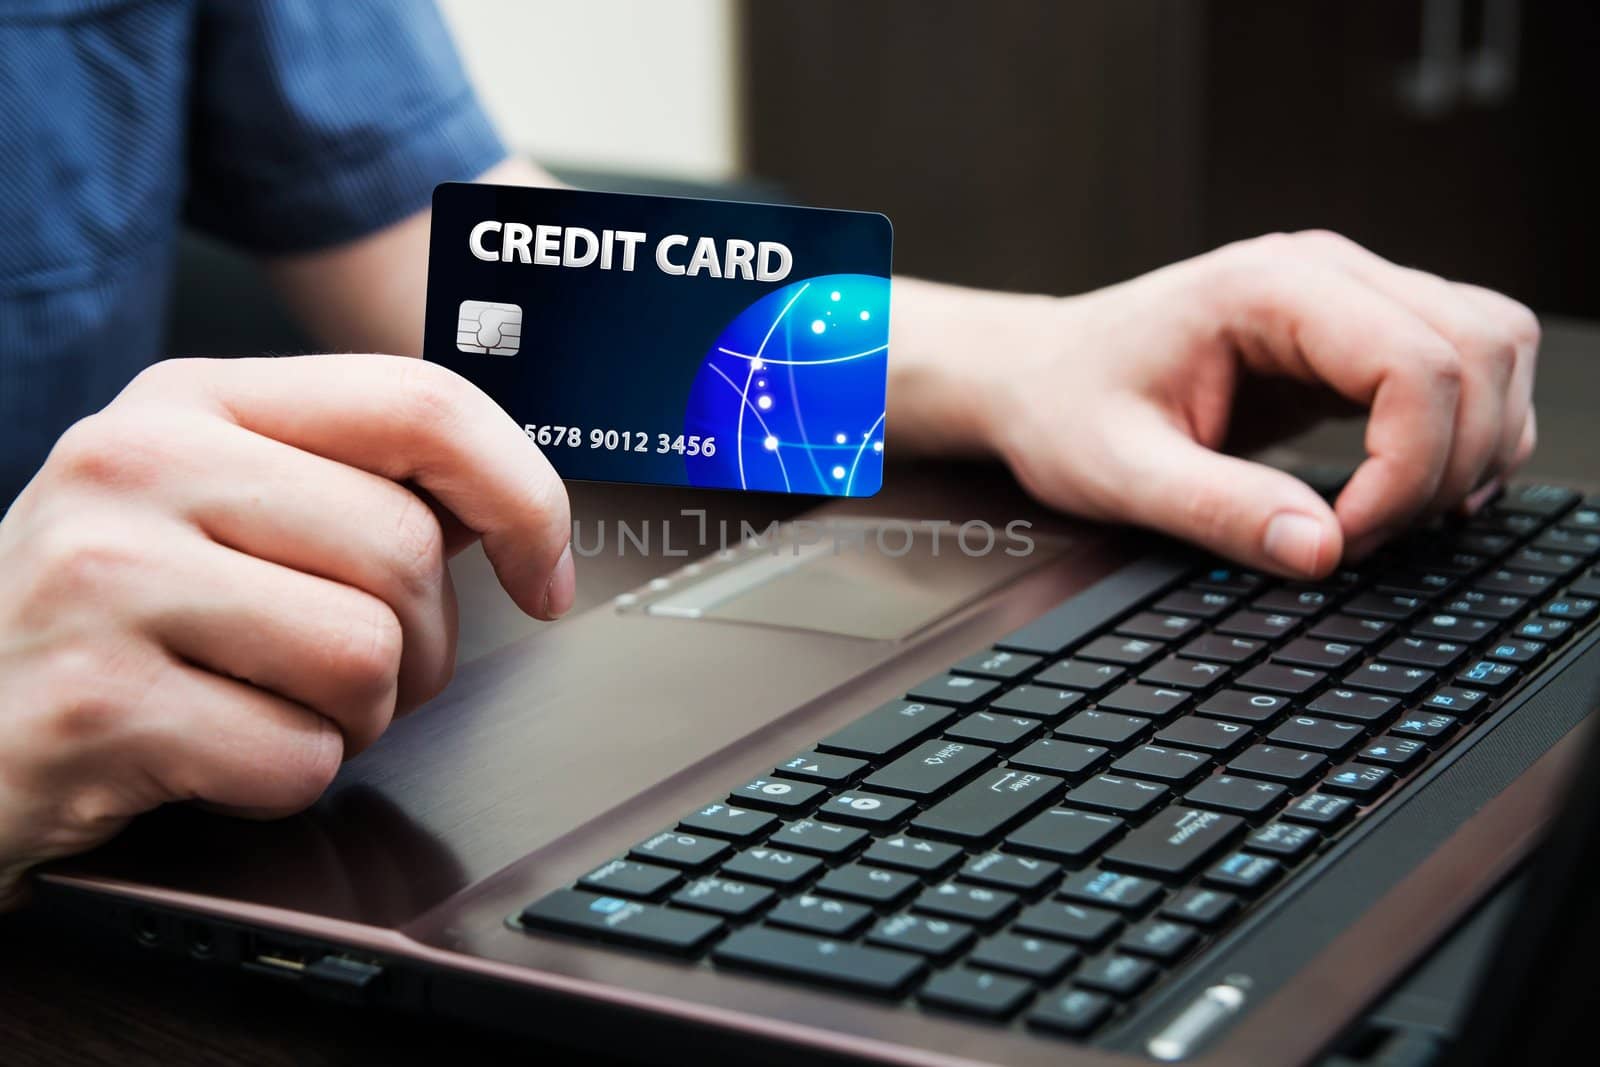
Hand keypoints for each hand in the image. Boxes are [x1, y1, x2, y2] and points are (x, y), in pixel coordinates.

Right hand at [0, 355, 573, 907]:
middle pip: (408, 551)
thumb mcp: (210, 502)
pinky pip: (298, 758)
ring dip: (358, 718)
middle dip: (423, 644)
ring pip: (368, 657)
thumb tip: (510, 508)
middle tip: (356, 673)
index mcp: (195, 398)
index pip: (421, 402)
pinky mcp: (96, 704)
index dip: (522, 494)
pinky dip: (287, 779)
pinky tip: (216, 754)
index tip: (544, 572)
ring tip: (275, 707)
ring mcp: (107, 580)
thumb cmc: (109, 611)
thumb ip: (348, 482)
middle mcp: (142, 464)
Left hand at [893, 231, 1538, 575]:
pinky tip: (1408, 493)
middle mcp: (1326, 273)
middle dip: (1447, 465)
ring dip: (1471, 447)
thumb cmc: (1065, 405)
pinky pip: (1463, 367)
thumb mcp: (1121, 473)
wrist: (1036, 374)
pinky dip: (1464, 435)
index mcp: (1267, 288)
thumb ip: (1218, 511)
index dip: (1408, 467)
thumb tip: (1319, 552)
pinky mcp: (1356, 334)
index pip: (1415, 362)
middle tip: (1359, 537)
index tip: (1345, 537)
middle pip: (1480, 350)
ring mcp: (1350, 295)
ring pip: (1494, 349)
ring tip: (1383, 518)